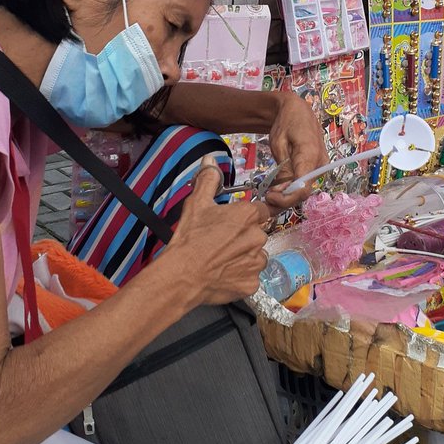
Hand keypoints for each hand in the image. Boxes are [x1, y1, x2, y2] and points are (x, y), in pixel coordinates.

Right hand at [163, 156, 271, 304]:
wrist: (182, 275)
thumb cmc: (190, 237)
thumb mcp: (196, 203)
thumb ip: (208, 180)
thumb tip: (210, 159)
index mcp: (248, 215)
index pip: (261, 210)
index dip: (247, 216)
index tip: (234, 222)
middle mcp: (258, 237)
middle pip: (257, 234)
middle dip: (244, 237)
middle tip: (222, 242)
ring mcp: (256, 262)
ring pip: (256, 256)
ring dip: (244, 257)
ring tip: (222, 259)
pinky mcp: (252, 284)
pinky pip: (250, 277)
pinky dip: (240, 276)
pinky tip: (223, 274)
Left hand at [265, 92, 328, 210]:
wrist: (298, 110)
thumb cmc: (286, 123)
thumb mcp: (278, 144)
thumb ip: (282, 169)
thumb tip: (281, 192)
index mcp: (311, 156)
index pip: (303, 188)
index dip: (286, 199)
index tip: (269, 198)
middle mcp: (321, 164)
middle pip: (305, 191)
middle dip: (285, 198)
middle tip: (267, 195)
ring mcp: (321, 166)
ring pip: (305, 188)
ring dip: (288, 193)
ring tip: (272, 189)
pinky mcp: (318, 167)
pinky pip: (306, 181)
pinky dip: (293, 186)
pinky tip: (281, 184)